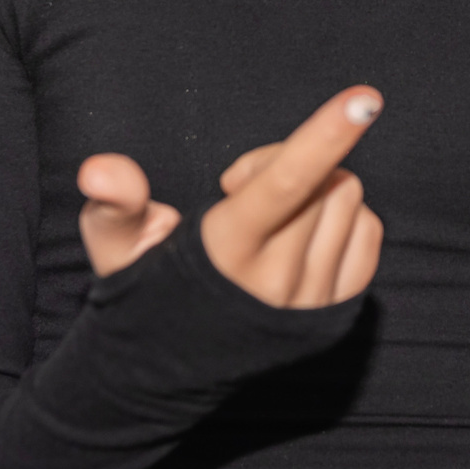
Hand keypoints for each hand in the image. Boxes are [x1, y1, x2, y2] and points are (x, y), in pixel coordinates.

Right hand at [76, 85, 386, 307]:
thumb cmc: (146, 288)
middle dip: (288, 161)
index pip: (284, 183)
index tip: (365, 98)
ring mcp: (312, 302)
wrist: (171, 370)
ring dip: (318, 188)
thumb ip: (114, 203)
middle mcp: (276, 282)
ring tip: (269, 215)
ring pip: (349, 199)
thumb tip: (101, 169)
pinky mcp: (339, 312)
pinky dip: (343, 217)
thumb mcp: (117, 246)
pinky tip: (300, 233)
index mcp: (225, 254)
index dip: (325, 136)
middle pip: (322, 177)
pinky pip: (368, 231)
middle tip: (240, 188)